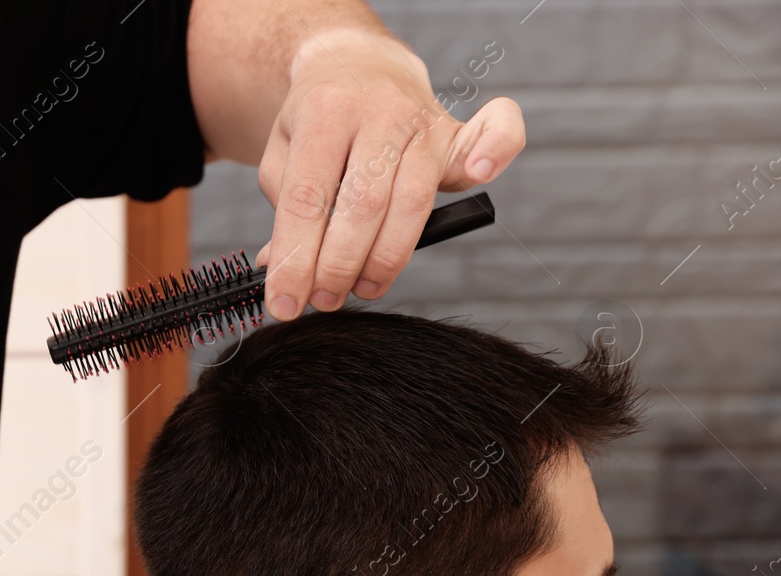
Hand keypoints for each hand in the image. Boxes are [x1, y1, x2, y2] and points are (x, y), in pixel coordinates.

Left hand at [252, 28, 524, 317]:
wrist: (355, 65)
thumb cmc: (317, 121)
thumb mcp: (282, 155)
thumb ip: (284, 212)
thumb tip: (282, 269)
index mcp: (325, 111)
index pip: (307, 198)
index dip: (294, 260)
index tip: (284, 305)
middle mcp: (379, 110)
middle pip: (364, 204)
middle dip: (339, 266)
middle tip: (323, 300)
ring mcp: (424, 119)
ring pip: (413, 201)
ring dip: (385, 259)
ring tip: (361, 288)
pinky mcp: (457, 131)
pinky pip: (496, 133)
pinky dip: (498, 150)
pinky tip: (481, 176)